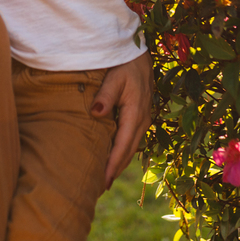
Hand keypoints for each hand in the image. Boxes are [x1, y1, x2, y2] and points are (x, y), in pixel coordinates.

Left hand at [91, 51, 153, 186]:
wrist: (140, 52)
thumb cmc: (125, 64)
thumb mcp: (115, 77)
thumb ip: (105, 96)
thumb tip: (95, 113)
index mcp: (136, 114)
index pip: (122, 146)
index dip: (112, 165)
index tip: (103, 181)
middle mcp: (142, 120)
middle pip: (128, 152)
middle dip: (115, 170)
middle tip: (100, 188)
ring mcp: (143, 118)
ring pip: (131, 147)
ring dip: (120, 163)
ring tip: (106, 179)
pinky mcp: (141, 115)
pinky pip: (132, 139)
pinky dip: (123, 152)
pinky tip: (114, 157)